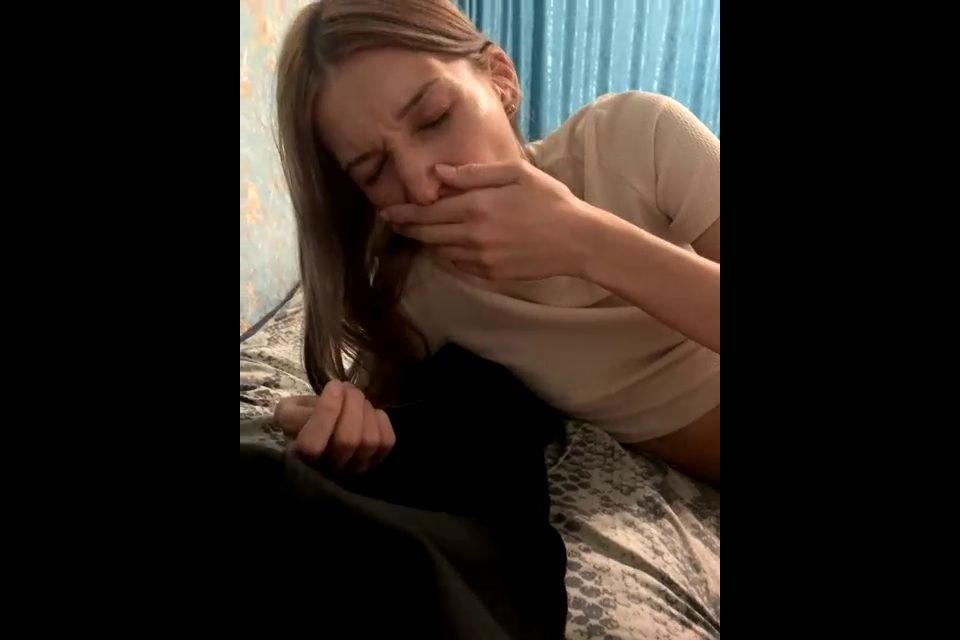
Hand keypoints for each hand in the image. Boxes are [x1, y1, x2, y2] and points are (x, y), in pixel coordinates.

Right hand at [273, 381, 395, 473]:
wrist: (322, 433)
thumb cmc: (304, 422)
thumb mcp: (288, 412)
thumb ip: (295, 409)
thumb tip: (330, 397)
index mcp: (300, 458)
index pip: (312, 445)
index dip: (326, 412)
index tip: (333, 386)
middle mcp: (328, 470)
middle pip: (347, 440)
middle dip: (351, 404)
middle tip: (347, 387)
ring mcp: (354, 469)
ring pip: (369, 441)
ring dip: (365, 410)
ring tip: (357, 398)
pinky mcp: (375, 462)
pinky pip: (386, 442)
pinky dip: (381, 420)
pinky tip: (369, 413)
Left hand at [381, 161, 605, 280]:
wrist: (577, 240)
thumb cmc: (549, 199)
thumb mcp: (515, 173)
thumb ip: (474, 173)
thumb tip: (438, 174)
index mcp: (476, 206)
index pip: (427, 211)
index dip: (404, 212)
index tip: (387, 211)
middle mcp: (473, 234)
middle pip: (427, 234)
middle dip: (407, 227)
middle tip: (393, 222)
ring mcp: (480, 258)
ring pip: (440, 251)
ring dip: (426, 242)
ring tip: (418, 232)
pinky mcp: (490, 273)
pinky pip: (458, 265)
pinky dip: (447, 255)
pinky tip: (447, 246)